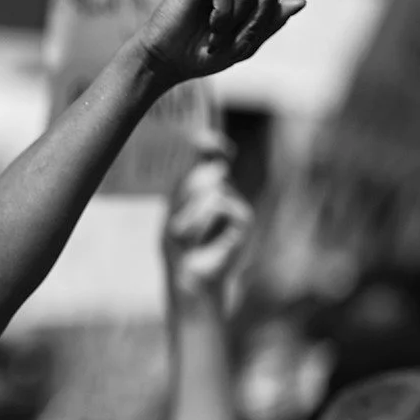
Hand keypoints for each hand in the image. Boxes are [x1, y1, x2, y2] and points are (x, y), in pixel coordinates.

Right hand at [130, 0, 338, 87]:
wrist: (165, 61)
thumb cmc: (198, 57)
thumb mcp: (242, 48)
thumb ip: (269, 25)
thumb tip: (299, 0)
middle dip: (254, 24)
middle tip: (228, 43)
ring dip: (235, 25)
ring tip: (213, 37)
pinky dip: (222, 17)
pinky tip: (207, 26)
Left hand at [163, 136, 253, 298]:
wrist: (189, 278)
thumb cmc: (179, 248)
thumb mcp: (174, 213)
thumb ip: (187, 187)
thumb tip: (217, 168)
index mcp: (205, 189)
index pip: (211, 157)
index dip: (211, 144)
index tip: (204, 140)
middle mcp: (224, 192)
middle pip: (204, 172)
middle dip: (184, 198)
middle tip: (177, 228)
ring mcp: (236, 204)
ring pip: (209, 188)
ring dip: (188, 215)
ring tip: (188, 238)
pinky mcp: (244, 218)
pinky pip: (217, 204)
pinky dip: (201, 222)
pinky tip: (200, 241)